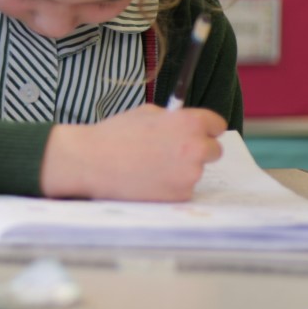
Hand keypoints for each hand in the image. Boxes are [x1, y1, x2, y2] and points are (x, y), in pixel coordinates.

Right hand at [40, 104, 227, 200]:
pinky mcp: (181, 195)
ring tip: (150, 166)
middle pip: (214, 150)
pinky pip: (183, 188)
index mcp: (189, 122)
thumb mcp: (145, 113)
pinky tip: (148, 179)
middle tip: (172, 152)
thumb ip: (172, 119)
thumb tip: (187, 127)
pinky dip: (170, 186)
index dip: (205, 129)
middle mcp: (196, 147)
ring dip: (181, 169)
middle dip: (197, 150)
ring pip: (196, 171)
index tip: (196, 133)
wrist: (90, 161)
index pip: (217, 125)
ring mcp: (190, 174)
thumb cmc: (114, 134)